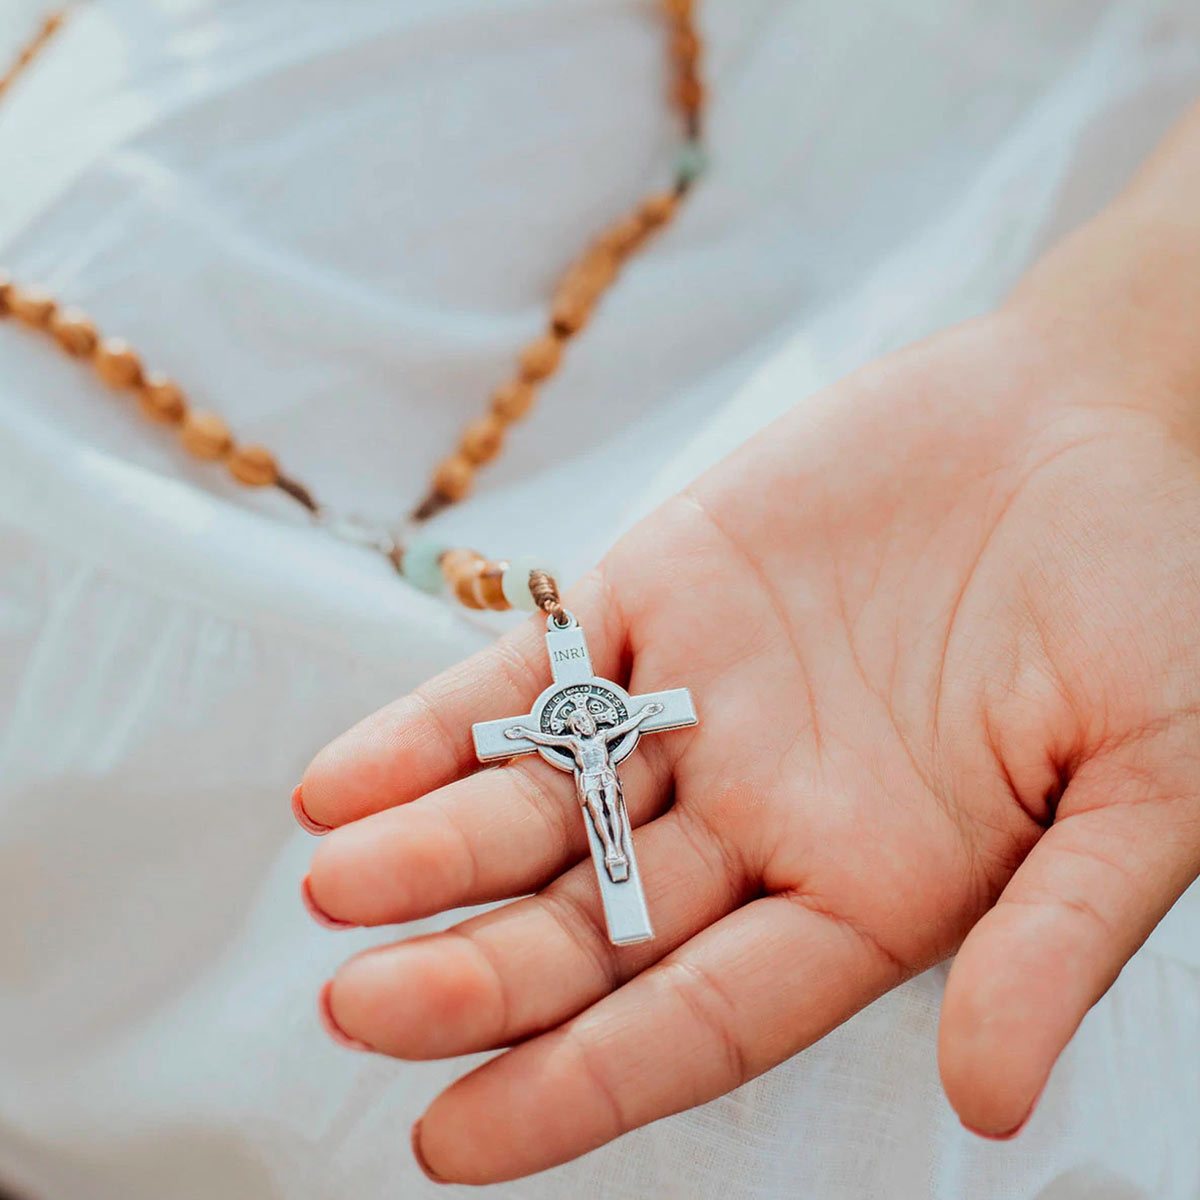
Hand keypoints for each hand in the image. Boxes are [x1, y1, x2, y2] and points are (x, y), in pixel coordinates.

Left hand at [297, 299, 1199, 1181]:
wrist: (1089, 417)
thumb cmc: (1149, 598)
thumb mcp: (1145, 781)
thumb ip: (1056, 937)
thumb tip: (989, 1100)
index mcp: (866, 887)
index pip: (700, 1020)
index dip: (581, 1085)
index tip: (453, 1142)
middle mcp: (760, 814)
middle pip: (592, 923)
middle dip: (478, 972)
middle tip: (359, 1006)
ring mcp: (697, 703)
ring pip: (540, 803)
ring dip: (433, 846)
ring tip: (333, 880)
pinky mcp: (656, 591)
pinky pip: (530, 671)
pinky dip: (440, 722)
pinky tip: (349, 775)